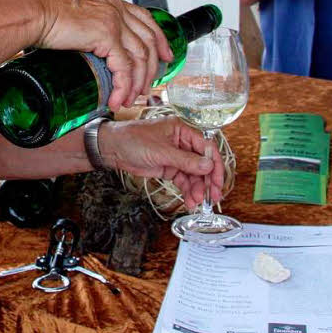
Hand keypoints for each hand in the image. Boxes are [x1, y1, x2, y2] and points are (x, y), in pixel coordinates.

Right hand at [27, 0, 172, 109]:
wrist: (30, 12)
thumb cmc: (40, 14)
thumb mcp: (72, 15)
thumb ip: (85, 25)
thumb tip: (85, 45)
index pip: (144, 18)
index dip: (159, 39)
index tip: (166, 55)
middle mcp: (115, 6)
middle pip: (149, 38)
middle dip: (154, 66)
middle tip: (150, 85)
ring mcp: (113, 19)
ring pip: (140, 56)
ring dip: (137, 82)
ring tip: (130, 99)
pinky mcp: (107, 34)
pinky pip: (124, 67)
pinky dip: (124, 86)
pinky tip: (118, 99)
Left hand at [101, 116, 222, 209]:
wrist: (113, 149)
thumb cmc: (133, 140)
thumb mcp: (161, 151)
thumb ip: (185, 160)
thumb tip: (208, 166)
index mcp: (183, 130)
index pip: (207, 147)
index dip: (215, 165)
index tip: (218, 182)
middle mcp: (182, 142)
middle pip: (203, 163)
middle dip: (208, 181)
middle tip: (213, 197)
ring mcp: (176, 156)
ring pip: (194, 174)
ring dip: (197, 189)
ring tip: (196, 202)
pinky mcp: (169, 167)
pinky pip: (183, 180)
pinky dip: (187, 190)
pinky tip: (189, 201)